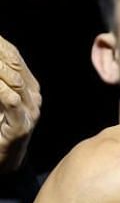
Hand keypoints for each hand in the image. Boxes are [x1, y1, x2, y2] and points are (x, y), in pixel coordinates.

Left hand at [0, 35, 41, 173]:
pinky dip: (0, 89)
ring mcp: (31, 111)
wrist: (3, 159)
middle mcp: (34, 97)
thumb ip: (0, 83)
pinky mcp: (21, 126)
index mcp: (28, 86)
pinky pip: (12, 101)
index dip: (0, 43)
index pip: (14, 55)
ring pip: (14, 80)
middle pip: (14, 64)